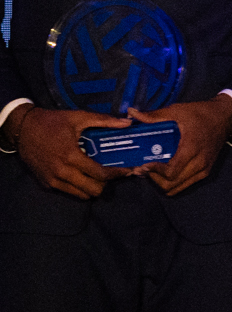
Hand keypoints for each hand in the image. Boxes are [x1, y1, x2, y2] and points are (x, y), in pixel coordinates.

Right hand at [11, 106, 132, 198]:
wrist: (23, 129)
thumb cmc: (52, 122)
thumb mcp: (78, 117)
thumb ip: (104, 121)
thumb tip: (127, 122)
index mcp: (71, 156)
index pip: (100, 174)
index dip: (116, 174)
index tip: (127, 170)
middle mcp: (62, 172)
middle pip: (93, 190)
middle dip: (105, 183)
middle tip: (110, 173)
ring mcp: (53, 180)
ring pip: (81, 194)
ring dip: (92, 187)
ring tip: (97, 175)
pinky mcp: (46, 184)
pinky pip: (68, 191)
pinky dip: (78, 187)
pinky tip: (81, 175)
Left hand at [132, 95, 231, 195]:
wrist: (225, 117)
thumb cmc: (201, 113)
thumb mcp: (178, 111)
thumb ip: (154, 115)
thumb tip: (131, 113)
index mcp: (191, 148)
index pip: (170, 172)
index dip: (154, 172)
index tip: (142, 165)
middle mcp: (199, 163)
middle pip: (171, 184)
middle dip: (154, 179)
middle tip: (144, 169)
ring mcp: (204, 169)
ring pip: (177, 188)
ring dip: (162, 183)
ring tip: (153, 171)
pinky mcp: (206, 171)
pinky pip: (185, 184)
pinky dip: (173, 182)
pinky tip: (166, 171)